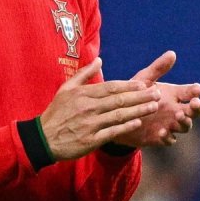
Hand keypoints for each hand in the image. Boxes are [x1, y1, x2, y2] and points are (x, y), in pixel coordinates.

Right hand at [39, 58, 160, 159]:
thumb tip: (100, 60)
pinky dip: (125, 127)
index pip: (111, 87)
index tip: (144, 84)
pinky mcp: (90, 140)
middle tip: (156, 93)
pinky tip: (138, 122)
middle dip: (140, 96)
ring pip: (118, 116)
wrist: (43, 138)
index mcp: (83, 94)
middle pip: (119, 100)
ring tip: (153, 107)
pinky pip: (111, 132)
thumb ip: (84, 73)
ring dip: (138, 111)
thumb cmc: (56, 112)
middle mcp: (88, 108)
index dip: (129, 85)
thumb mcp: (66, 88)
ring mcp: (90, 124)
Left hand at [114, 51, 199, 146]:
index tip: (197, 89)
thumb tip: (172, 53)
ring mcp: (169, 124)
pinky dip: (168, 137)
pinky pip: (170, 139)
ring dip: (185, 122)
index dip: (195, 91)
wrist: (117, 115)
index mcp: (173, 94)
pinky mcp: (160, 137)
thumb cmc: (133, 93)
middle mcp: (175, 110)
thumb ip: (158, 68)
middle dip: (197, 108)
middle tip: (195, 103)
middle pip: (194, 111)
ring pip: (186, 126)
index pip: (189, 92)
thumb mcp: (144, 79)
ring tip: (178, 116)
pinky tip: (162, 133)